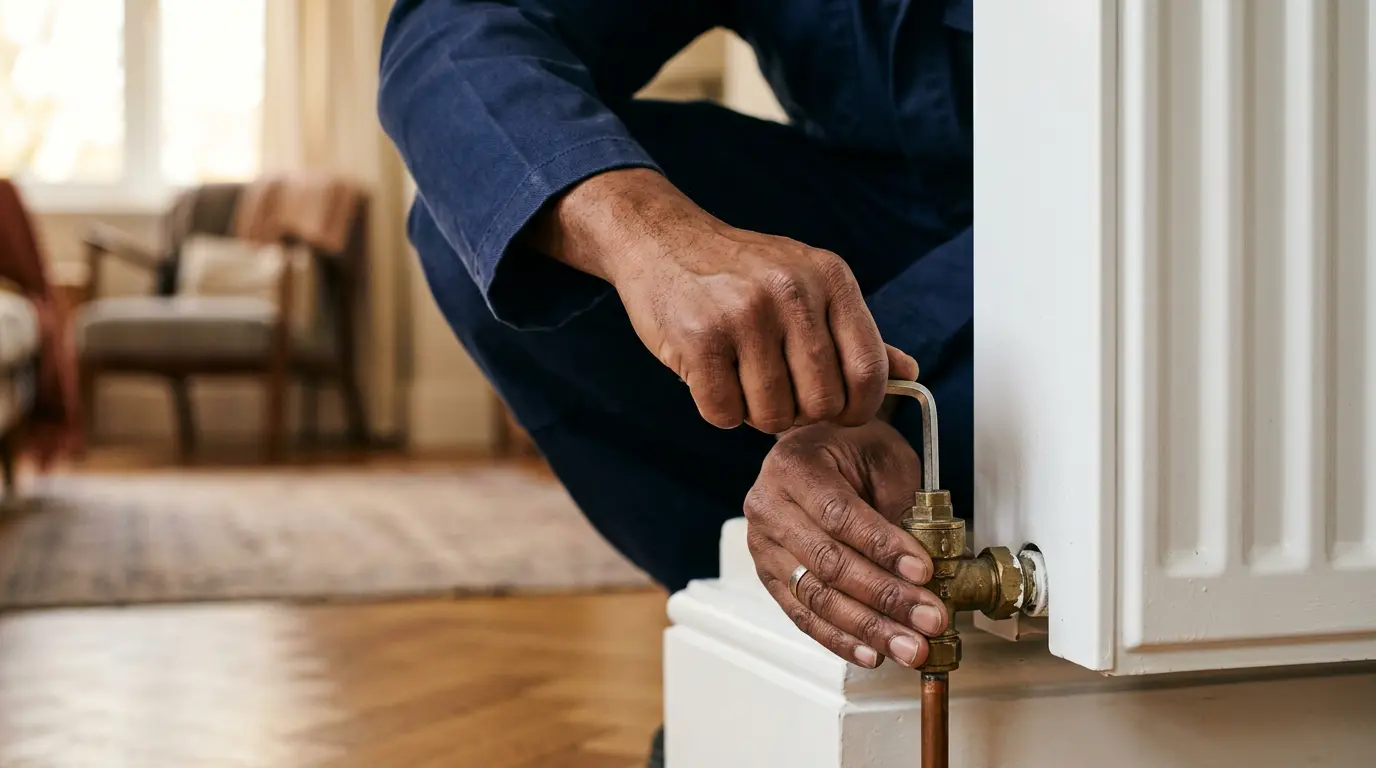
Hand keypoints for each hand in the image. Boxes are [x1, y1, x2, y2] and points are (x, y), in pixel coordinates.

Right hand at [526, 168, 918, 432]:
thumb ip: (853, 333)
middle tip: (778, 394)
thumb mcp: (807, 284)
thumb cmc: (740, 273)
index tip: (837, 412)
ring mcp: (744, 314)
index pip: (869, 370)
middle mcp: (792, 292)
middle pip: (822, 402)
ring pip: (772, 415)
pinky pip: (724, 414)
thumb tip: (908, 372)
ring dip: (755, 413)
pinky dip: (718, 411)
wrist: (662, 239)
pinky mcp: (699, 339)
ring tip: (741, 381)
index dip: (857, 408)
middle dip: (800, 414)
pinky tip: (711, 378)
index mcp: (830, 277)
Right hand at [744, 420, 946, 668]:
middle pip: (827, 562)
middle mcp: (769, 506)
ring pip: (816, 596)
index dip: (882, 547)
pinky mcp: (770, 576)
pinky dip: (840, 638)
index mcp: (794, 465)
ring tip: (909, 646)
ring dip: (868, 628)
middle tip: (928, 618)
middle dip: (884, 597)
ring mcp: (764, 546)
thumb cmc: (851, 449)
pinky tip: (871, 652)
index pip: (838, 514)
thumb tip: (926, 570)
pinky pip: (803, 615)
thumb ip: (900, 507)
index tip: (923, 571)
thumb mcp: (883, 459)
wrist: (818, 448)